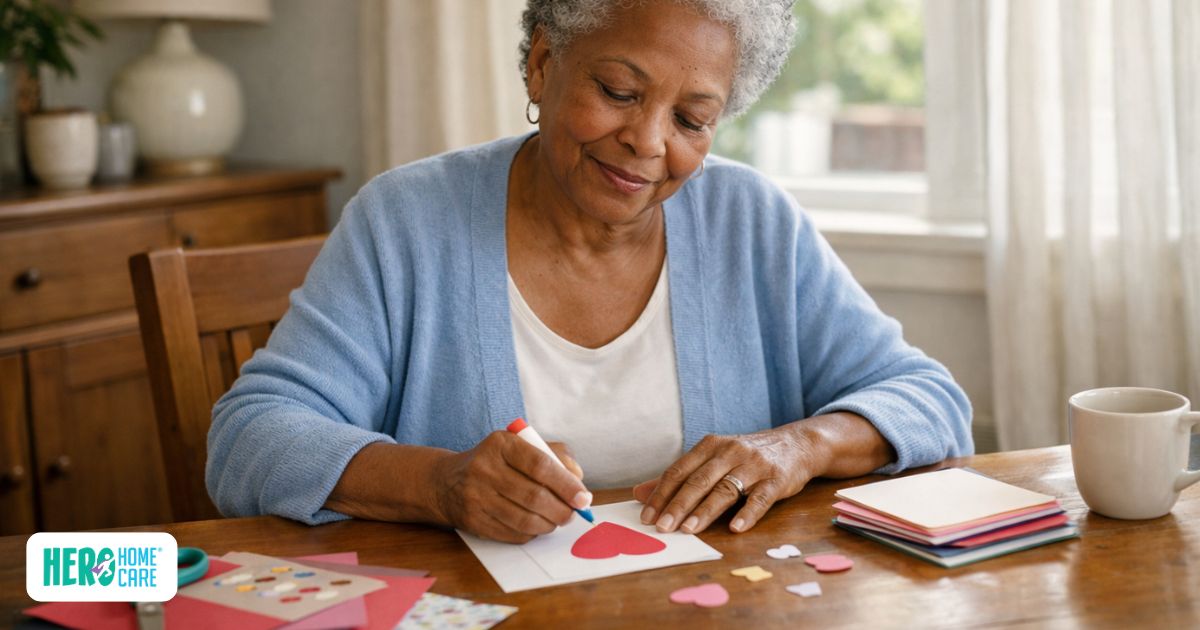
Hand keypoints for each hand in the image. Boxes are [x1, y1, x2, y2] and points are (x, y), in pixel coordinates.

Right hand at [430, 431, 590, 542]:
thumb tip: (578, 479)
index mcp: (501, 444)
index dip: (566, 484)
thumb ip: (554, 455)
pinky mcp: (473, 521)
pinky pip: (513, 533)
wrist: (447, 482)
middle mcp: (485, 469)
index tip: (583, 497)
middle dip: (562, 509)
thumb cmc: (496, 462)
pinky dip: (532, 533)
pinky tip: (537, 525)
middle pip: (534, 496)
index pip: (540, 465)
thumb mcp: (521, 445)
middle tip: (574, 513)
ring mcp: (476, 497)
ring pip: (525, 519)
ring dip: (550, 524)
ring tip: (557, 519)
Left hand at [633, 426, 825, 534]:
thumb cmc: (746, 457)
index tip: (647, 516)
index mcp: (710, 446)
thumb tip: (640, 493)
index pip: (679, 471)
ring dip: (706, 511)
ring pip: (725, 489)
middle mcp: (730, 452)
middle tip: (662, 527)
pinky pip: (761, 498)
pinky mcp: (776, 479)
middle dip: (678, 505)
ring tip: (689, 530)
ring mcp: (754, 465)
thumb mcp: (713, 459)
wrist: (795, 444)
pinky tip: (736, 528)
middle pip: (699, 481)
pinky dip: (748, 513)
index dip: (661, 494)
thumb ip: (678, 477)